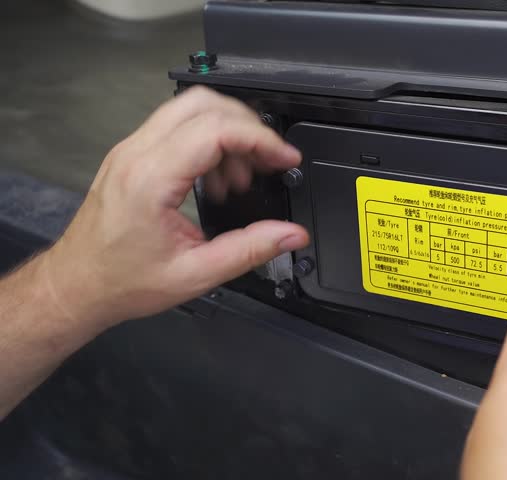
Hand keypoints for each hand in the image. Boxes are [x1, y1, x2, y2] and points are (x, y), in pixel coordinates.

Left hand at [38, 86, 308, 328]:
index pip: (215, 129)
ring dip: (228, 131)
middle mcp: (136, 154)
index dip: (260, 138)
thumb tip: (292, 235)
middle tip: (270, 158)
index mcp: (150, 179)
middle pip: (203, 103)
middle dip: (247, 125)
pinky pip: (177, 126)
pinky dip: (208, 140)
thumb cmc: (122, 281)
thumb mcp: (196, 274)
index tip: (284, 158)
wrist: (76, 285)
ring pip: (190, 107)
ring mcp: (131, 149)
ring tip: (241, 176)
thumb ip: (250, 250)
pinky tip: (218, 178)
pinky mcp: (132, 154)